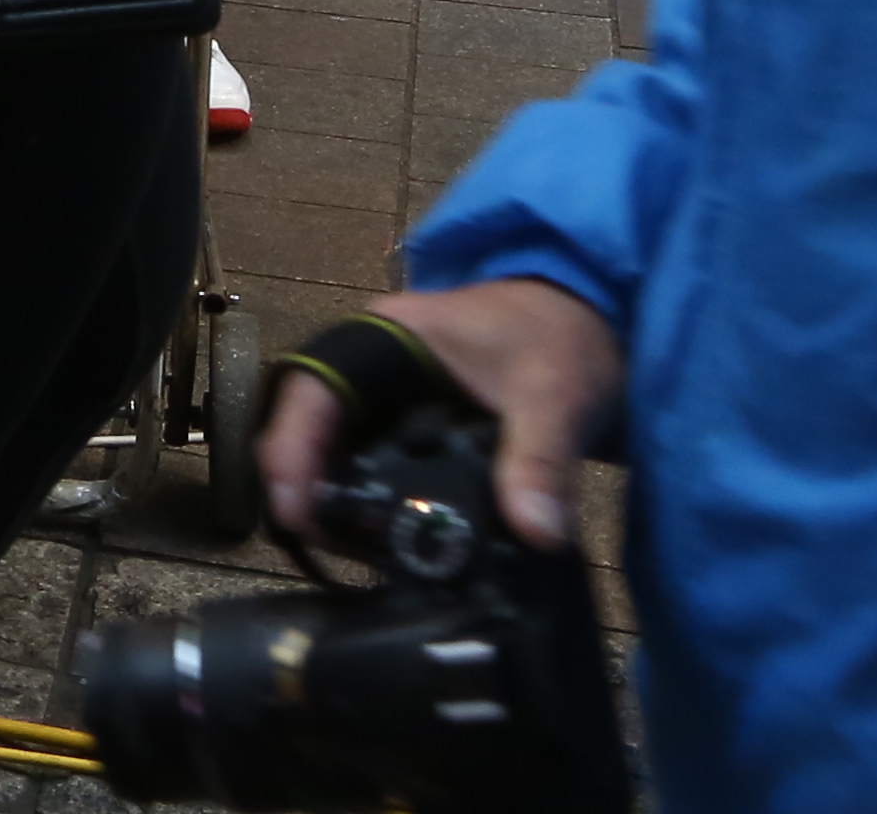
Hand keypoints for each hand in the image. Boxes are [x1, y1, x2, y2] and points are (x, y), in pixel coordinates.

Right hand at [255, 279, 618, 553]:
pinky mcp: (410, 432)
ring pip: (338, 458)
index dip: (292, 449)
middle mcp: (369, 371)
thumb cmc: (557, 334)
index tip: (294, 513)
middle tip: (341, 551)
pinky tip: (401, 547)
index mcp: (382, 338)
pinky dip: (379, 510)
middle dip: (313, 493)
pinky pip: (375, 473)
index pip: (312, 390)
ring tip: (373, 559)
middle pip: (312, 433)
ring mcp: (386, 403)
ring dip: (345, 508)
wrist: (585, 317)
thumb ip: (542, 460)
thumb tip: (536, 535)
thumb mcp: (553, 394)